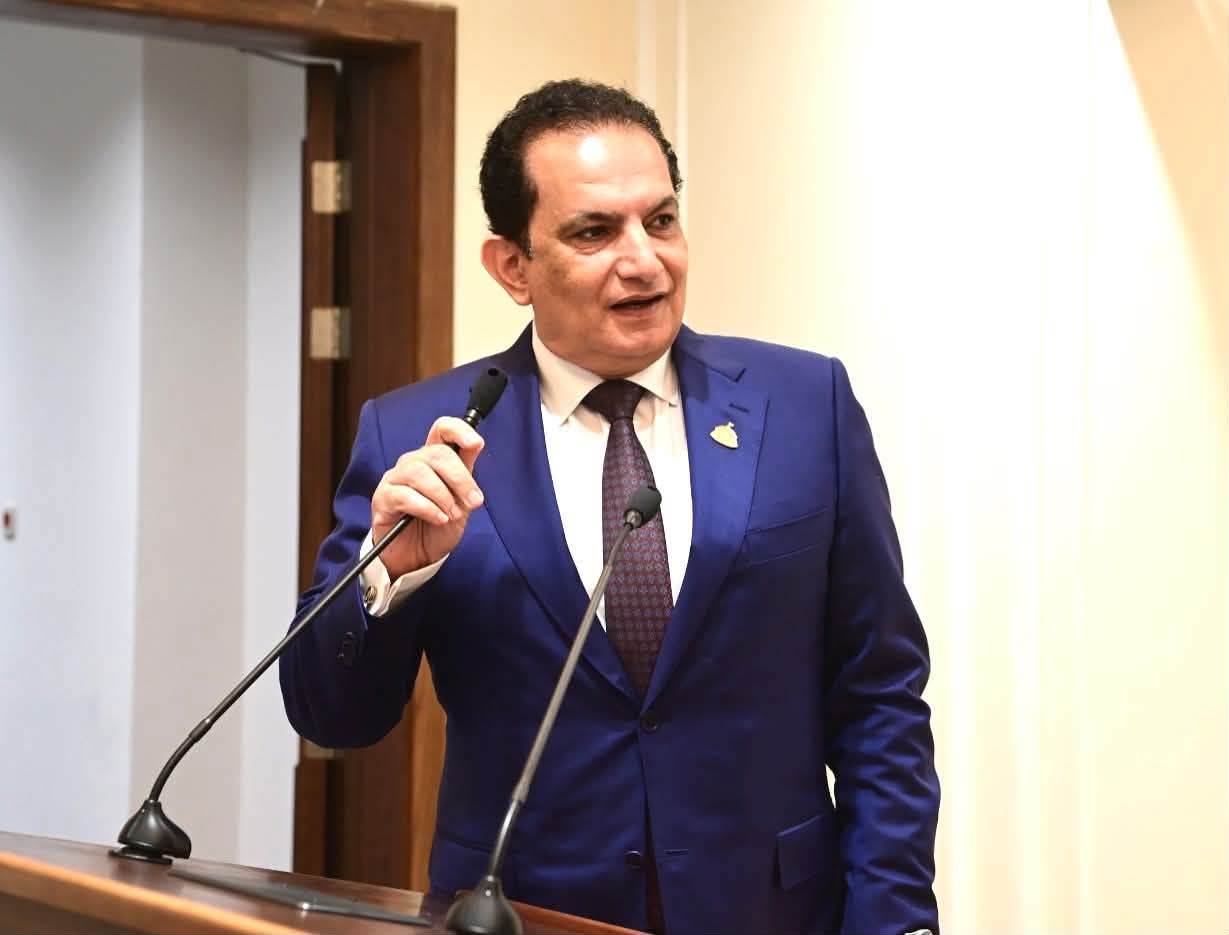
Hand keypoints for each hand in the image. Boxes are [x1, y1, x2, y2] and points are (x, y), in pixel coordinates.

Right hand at [371, 416, 485, 579]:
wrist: (418, 557)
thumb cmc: (439, 526)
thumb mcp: (462, 502)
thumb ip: (466, 476)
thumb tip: (476, 447)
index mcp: (434, 459)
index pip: (441, 430)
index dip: (459, 430)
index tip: (476, 443)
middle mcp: (413, 463)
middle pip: (436, 453)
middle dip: (460, 478)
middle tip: (473, 502)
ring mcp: (395, 479)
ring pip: (419, 472)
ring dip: (443, 495)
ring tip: (452, 515)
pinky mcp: (383, 499)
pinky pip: (404, 495)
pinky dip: (427, 508)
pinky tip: (438, 519)